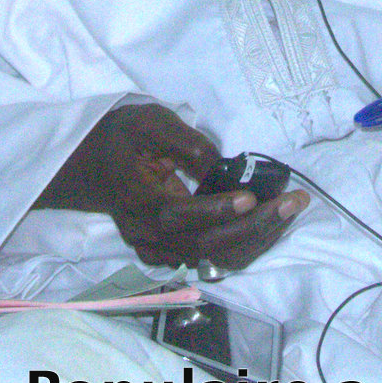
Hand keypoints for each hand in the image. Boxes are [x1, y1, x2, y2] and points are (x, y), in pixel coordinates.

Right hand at [36, 102, 303, 271]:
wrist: (88, 167)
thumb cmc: (120, 138)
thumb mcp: (147, 122)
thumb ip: (183, 142)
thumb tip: (220, 167)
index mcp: (137, 202)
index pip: (179, 216)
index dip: (215, 210)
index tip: (249, 196)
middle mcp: (147, 236)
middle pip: (205, 246)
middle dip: (254, 226)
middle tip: (294, 201)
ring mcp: (158, 251)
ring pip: (214, 259)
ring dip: (257, 238)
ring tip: (291, 209)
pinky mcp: (170, 254)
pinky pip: (213, 260)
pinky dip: (244, 245)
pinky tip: (270, 221)